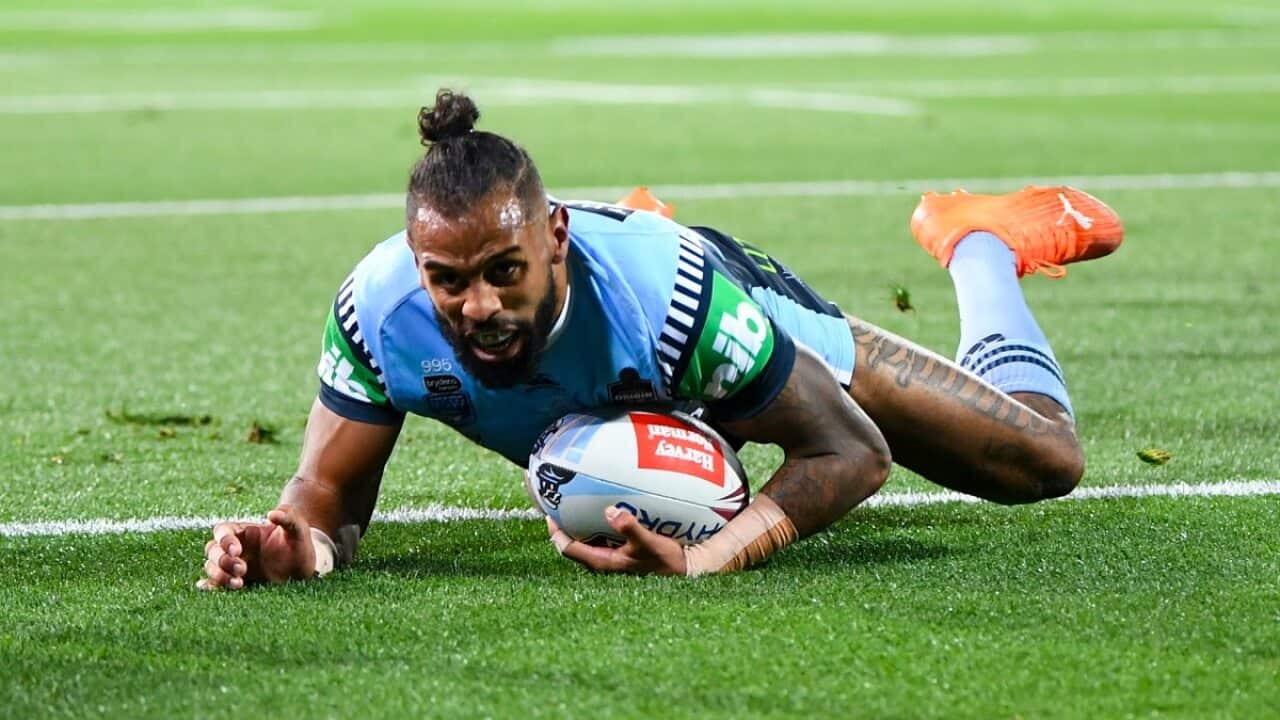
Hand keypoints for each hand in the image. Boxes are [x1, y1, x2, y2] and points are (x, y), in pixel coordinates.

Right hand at [196, 504, 316, 589]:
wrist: (304, 568)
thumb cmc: (299, 544)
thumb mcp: (298, 529)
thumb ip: (289, 517)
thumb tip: (271, 513)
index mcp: (245, 531)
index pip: (223, 531)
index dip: (224, 540)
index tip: (237, 551)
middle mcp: (236, 548)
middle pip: (213, 549)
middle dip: (223, 560)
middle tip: (242, 569)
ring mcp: (234, 565)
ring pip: (212, 566)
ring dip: (219, 575)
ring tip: (238, 583)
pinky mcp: (236, 581)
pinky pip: (216, 583)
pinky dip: (210, 585)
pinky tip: (208, 588)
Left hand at [547, 506, 687, 575]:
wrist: (684, 569)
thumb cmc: (664, 560)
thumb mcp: (648, 542)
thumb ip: (629, 528)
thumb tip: (610, 511)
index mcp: (602, 561)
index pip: (568, 548)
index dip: (555, 531)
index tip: (549, 512)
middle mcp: (602, 560)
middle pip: (572, 542)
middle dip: (564, 524)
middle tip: (558, 501)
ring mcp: (611, 556)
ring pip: (586, 538)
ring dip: (579, 522)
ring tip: (575, 500)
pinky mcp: (620, 551)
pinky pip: (600, 535)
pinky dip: (596, 522)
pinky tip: (603, 506)